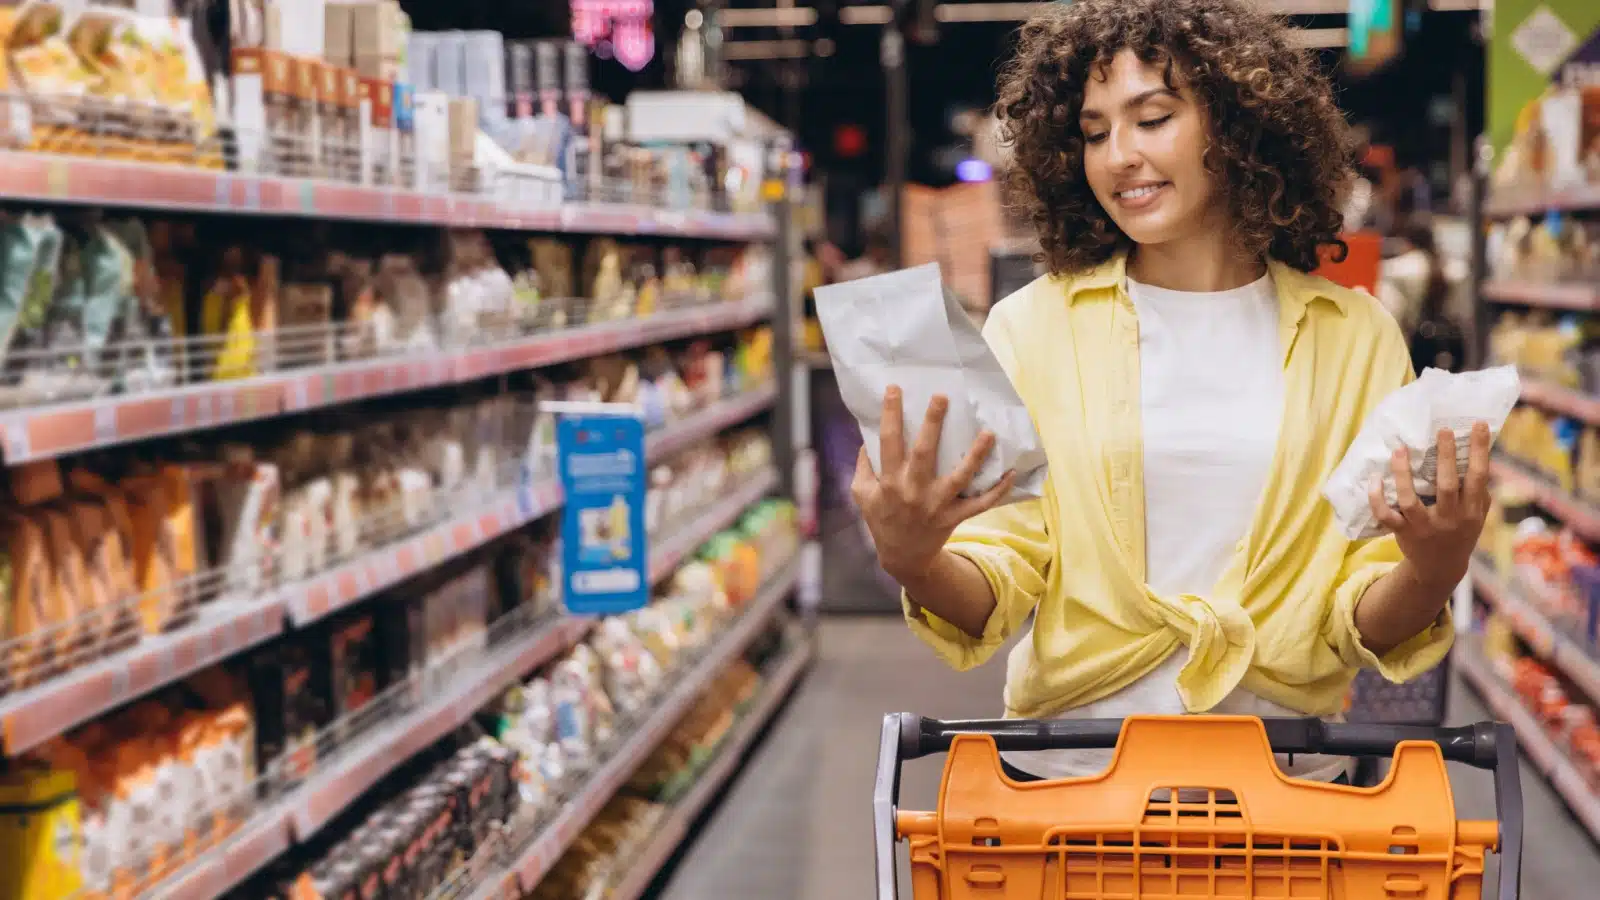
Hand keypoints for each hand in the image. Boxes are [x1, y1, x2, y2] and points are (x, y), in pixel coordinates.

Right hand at [851, 386, 1013, 581]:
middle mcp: (913, 491)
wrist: (902, 557)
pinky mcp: (954, 517)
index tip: (895, 389)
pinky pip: (980, 504)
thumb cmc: (881, 519)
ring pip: (959, 477)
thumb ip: (864, 466)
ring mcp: (936, 505)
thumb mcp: (862, 494)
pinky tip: (1011, 473)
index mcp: (890, 482)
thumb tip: (868, 437)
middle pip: (924, 453)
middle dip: (933, 424)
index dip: (890, 415)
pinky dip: (997, 491)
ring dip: (975, 455)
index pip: (888, 443)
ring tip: (989, 433)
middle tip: (942, 396)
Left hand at [1367, 422, 1491, 592]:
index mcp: (1471, 510)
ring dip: (1403, 474)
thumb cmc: (1460, 531)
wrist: (1440, 568)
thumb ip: (1478, 489)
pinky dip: (1377, 498)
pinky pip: (1386, 515)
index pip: (1479, 476)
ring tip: (1399, 449)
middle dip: (1446, 457)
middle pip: (1447, 485)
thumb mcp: (1477, 514)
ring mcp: (1424, 526)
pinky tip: (1375, 479)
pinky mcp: (1402, 532)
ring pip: (1410, 500)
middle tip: (1442, 430)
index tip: (1478, 424)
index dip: (1479, 450)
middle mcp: (1450, 518)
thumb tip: (1479, 452)